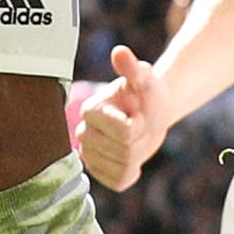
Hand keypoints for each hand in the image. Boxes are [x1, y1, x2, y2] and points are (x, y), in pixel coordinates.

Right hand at [72, 45, 165, 191]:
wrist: (151, 111)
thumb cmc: (147, 93)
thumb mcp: (144, 79)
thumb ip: (132, 68)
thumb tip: (119, 52)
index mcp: (90, 110)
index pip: (124, 133)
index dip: (140, 124)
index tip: (138, 112)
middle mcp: (83, 133)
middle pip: (124, 152)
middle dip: (141, 139)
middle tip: (139, 125)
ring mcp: (88, 155)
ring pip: (123, 167)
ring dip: (138, 155)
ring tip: (135, 138)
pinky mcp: (97, 172)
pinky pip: (120, 181)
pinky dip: (132, 171)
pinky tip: (131, 156)